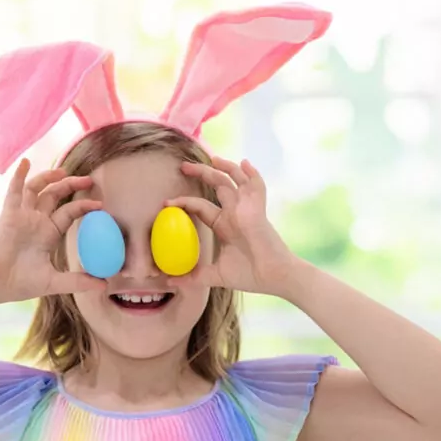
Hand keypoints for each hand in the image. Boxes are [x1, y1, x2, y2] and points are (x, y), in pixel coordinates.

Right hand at [0, 159, 105, 302]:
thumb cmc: (19, 284)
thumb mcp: (53, 282)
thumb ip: (77, 281)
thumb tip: (104, 286)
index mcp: (48, 234)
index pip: (69, 212)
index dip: (83, 206)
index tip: (99, 204)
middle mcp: (36, 221)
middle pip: (55, 195)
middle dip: (71, 185)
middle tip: (88, 180)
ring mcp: (22, 216)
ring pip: (36, 189)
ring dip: (48, 176)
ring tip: (63, 171)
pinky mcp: (9, 215)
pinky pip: (14, 191)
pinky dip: (18, 175)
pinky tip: (26, 162)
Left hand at [166, 156, 296, 294]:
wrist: (273, 278)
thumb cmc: (250, 276)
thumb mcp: (215, 275)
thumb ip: (194, 277)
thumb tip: (169, 282)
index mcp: (224, 225)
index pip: (201, 206)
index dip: (185, 202)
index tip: (167, 203)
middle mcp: (235, 213)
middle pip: (216, 185)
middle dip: (201, 173)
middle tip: (183, 166)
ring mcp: (247, 209)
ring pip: (234, 180)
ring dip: (223, 167)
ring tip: (211, 158)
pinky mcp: (258, 209)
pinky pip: (257, 186)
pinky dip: (252, 173)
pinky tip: (244, 163)